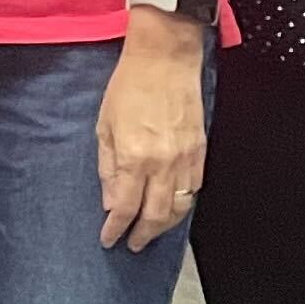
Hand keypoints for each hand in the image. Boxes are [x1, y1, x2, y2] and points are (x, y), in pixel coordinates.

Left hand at [96, 17, 207, 250]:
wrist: (165, 59)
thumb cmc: (129, 86)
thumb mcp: (104, 126)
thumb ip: (107, 167)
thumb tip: (110, 200)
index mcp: (133, 157)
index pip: (125, 207)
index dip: (116, 228)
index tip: (109, 238)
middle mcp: (162, 164)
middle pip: (155, 215)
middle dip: (143, 235)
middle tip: (133, 244)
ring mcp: (185, 159)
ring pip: (179, 207)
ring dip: (165, 225)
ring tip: (152, 231)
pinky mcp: (200, 151)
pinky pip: (194, 189)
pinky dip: (183, 204)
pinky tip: (173, 208)